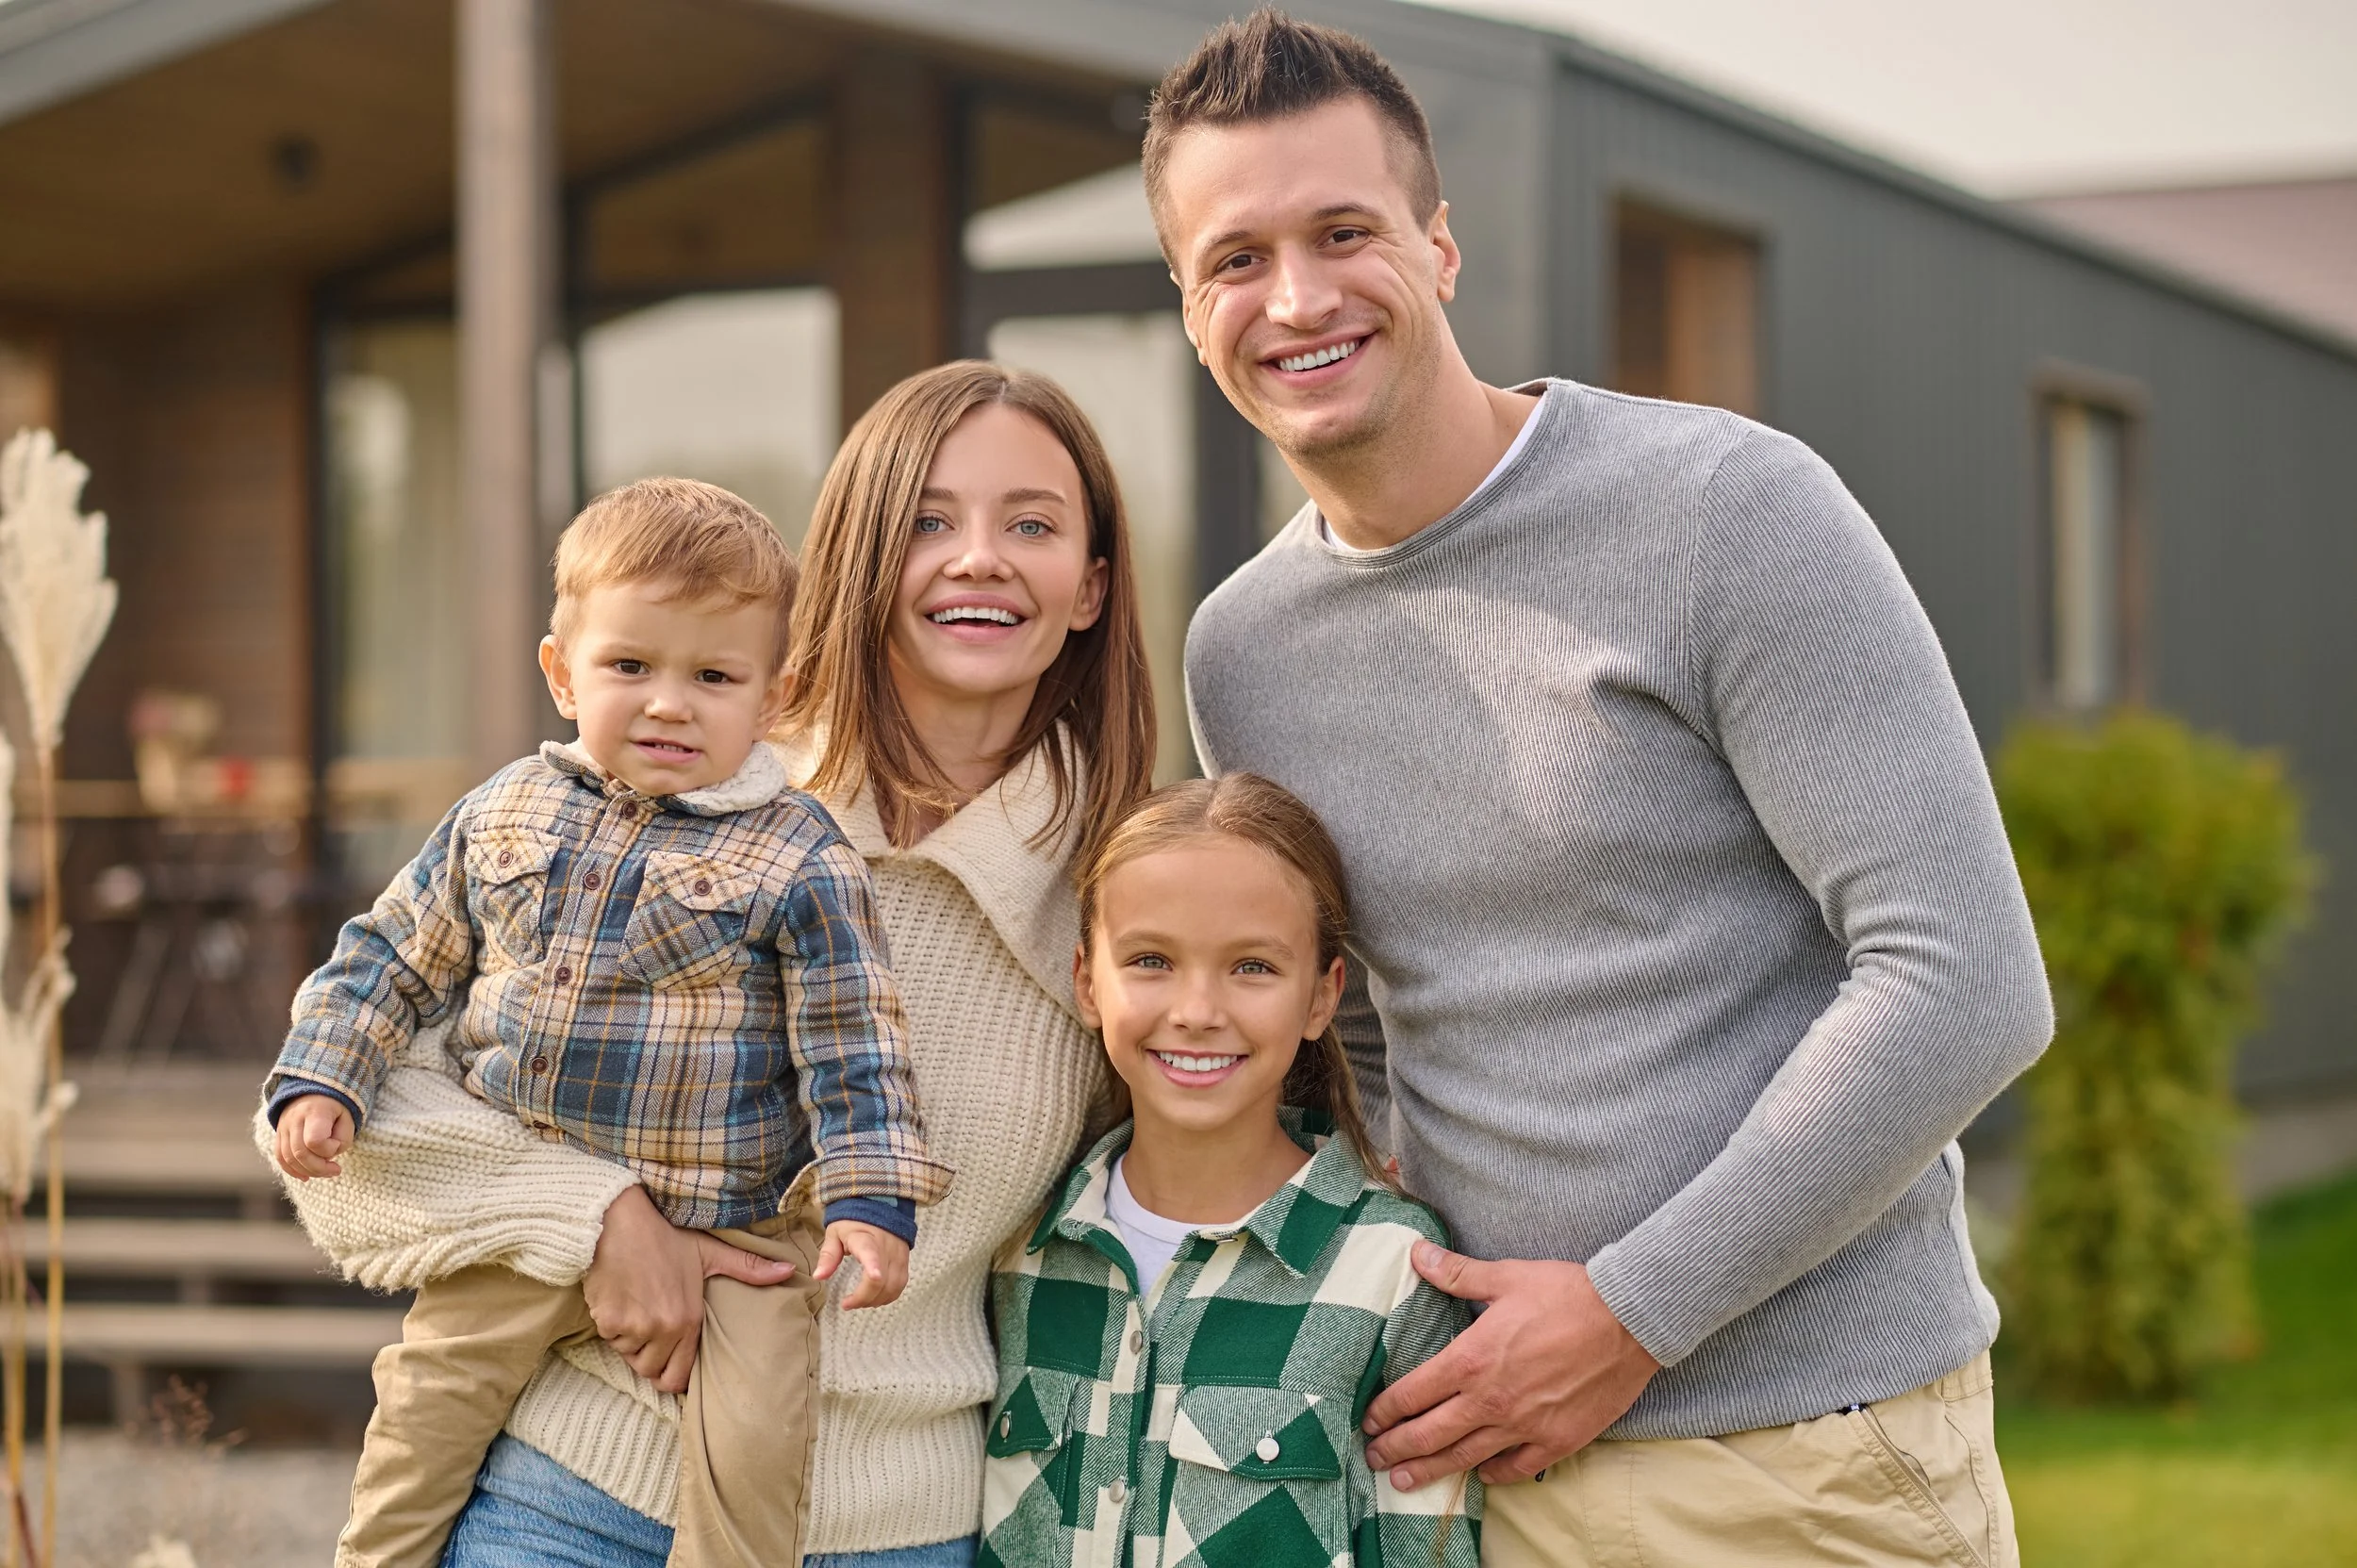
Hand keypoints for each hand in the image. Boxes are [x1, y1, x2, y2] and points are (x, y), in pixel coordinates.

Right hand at [273, 1095, 353, 1179]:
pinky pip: (280, 1156)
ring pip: (288, 1158)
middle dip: (319, 1168)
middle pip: (299, 1153)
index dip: (328, 1150)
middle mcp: (294, 1118)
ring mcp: (283, 1125)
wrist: (317, 1088)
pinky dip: (292, 1170)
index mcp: (315, 1110)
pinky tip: (305, 1177)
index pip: (314, 1141)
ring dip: (307, 1171)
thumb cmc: (337, 1106)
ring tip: (325, 1172)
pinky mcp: (279, 1133)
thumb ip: (342, 1140)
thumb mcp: (348, 1118)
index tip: (338, 1145)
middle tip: (336, 1171)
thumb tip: (327, 1158)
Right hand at [582, 1186, 798, 1392]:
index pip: (678, 1377)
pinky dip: (613, 1329)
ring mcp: (634, 1327)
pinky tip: (620, 1302)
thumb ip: (748, 1267)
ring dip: (631, 1344)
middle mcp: (664, 1328)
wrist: (619, 1221)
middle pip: (652, 1373)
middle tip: (651, 1335)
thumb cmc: (664, 1237)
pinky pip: (610, 1341)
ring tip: (637, 1311)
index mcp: (689, 1319)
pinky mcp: (608, 1322)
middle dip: (650, 1360)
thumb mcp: (709, 1252)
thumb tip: (788, 1271)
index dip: (674, 1374)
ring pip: (630, 1358)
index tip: (670, 1361)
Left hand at [816, 1220, 909, 1308]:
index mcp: (865, 1238)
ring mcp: (898, 1255)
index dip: (875, 1265)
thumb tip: (818, 1277)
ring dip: (876, 1300)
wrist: (880, 1205)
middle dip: (864, 1298)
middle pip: (881, 1280)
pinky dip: (888, 1296)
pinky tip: (875, 1298)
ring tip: (859, 1301)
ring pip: (893, 1286)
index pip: (871, 1252)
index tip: (874, 1276)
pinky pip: (900, 1285)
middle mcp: (886, 1248)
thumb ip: (828, 1255)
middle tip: (847, 1304)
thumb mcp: (835, 1233)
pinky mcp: (905, 1261)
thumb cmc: (853, 1221)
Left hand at [1362, 1243, 1659, 1488]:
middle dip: (1395, 1448)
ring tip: (1405, 1480)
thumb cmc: (1567, 1294)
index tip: (1369, 1420)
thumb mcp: (1507, 1276)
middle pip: (1429, 1433)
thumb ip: (1457, 1273)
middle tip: (1374, 1459)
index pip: (1412, 1393)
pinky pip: (1514, 1468)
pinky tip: (1478, 1474)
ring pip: (1464, 1457)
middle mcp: (1490, 1399)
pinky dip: (1491, 1474)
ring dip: (1429, 1469)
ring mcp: (1523, 1425)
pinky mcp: (1556, 1441)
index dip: (1385, 1410)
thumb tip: (1417, 1254)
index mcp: (1472, 1358)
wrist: (1629, 1320)